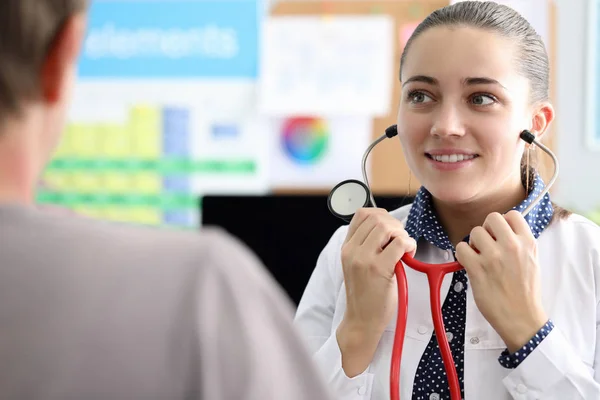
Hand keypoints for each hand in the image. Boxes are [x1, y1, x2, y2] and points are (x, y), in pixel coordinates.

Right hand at [337, 208, 416, 375]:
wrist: (361, 320)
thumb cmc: (365, 294)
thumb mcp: (357, 265)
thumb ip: (366, 245)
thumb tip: (388, 226)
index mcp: (347, 247)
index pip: (362, 214)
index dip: (381, 216)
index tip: (391, 229)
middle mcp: (352, 250)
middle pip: (376, 218)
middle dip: (395, 225)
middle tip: (401, 241)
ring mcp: (364, 259)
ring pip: (387, 227)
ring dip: (402, 234)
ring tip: (404, 249)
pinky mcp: (379, 269)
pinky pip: (399, 243)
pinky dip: (409, 244)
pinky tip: (409, 255)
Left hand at [455, 210, 547, 352]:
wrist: (522, 318)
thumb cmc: (525, 291)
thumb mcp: (532, 260)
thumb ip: (519, 242)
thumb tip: (501, 230)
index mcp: (528, 243)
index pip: (512, 214)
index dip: (502, 223)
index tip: (499, 235)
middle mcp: (512, 246)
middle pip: (491, 218)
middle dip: (486, 229)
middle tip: (486, 245)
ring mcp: (494, 257)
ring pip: (474, 232)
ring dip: (473, 243)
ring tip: (479, 258)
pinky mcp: (477, 269)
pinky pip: (461, 248)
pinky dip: (462, 255)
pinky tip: (469, 264)